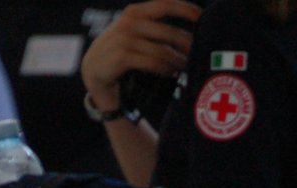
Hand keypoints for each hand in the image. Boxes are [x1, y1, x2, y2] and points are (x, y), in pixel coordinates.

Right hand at [80, 0, 200, 109]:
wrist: (93, 70)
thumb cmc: (119, 52)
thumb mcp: (132, 32)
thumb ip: (153, 27)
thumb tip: (187, 33)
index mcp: (135, 11)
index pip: (167, 4)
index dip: (188, 10)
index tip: (203, 18)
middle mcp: (130, 22)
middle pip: (168, 32)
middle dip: (186, 45)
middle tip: (197, 54)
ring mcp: (125, 39)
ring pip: (162, 50)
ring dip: (177, 61)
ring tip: (185, 68)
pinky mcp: (122, 56)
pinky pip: (152, 62)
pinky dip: (165, 69)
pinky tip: (170, 73)